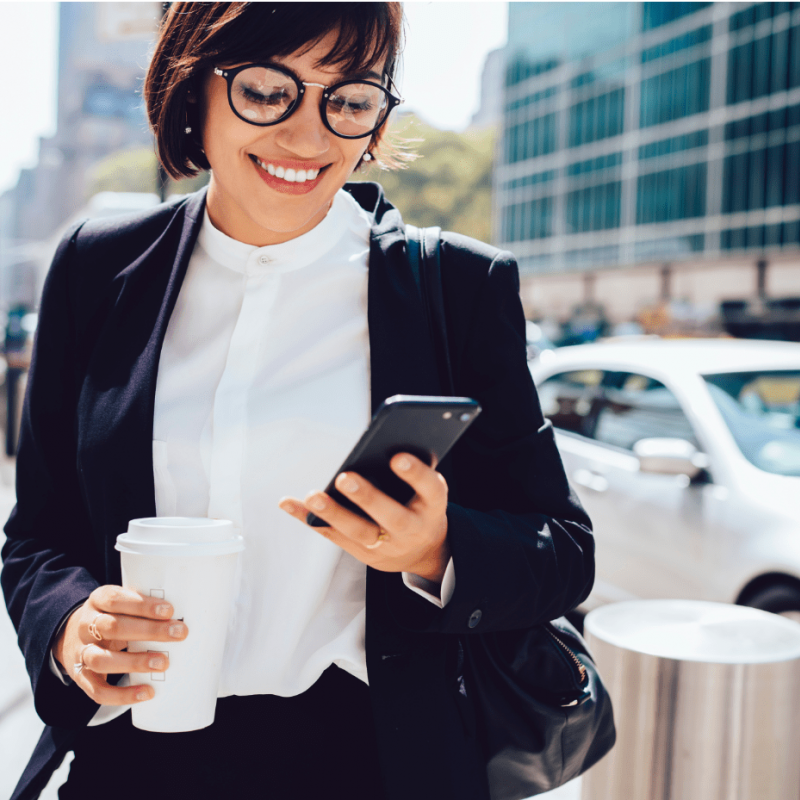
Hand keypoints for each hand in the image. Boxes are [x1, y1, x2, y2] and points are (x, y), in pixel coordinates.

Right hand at [53, 585, 188, 705]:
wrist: (71, 635)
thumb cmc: (112, 616)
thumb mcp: (122, 603)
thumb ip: (144, 605)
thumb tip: (185, 610)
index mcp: (98, 601)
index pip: (115, 599)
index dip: (142, 605)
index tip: (169, 610)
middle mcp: (85, 625)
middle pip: (112, 627)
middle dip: (148, 631)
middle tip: (179, 634)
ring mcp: (81, 653)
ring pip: (102, 660)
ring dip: (135, 662)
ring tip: (163, 663)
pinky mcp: (81, 678)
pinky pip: (98, 691)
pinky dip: (122, 695)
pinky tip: (147, 692)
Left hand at [279, 453, 449, 583]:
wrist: (424, 552)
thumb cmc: (420, 505)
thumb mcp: (427, 489)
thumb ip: (410, 471)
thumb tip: (380, 442)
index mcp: (433, 506)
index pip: (430, 489)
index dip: (415, 474)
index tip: (397, 456)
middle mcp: (413, 529)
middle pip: (392, 516)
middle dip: (367, 498)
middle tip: (345, 477)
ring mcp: (388, 545)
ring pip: (359, 531)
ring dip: (334, 513)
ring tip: (313, 495)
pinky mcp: (364, 553)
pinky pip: (334, 535)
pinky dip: (309, 519)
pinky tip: (289, 503)